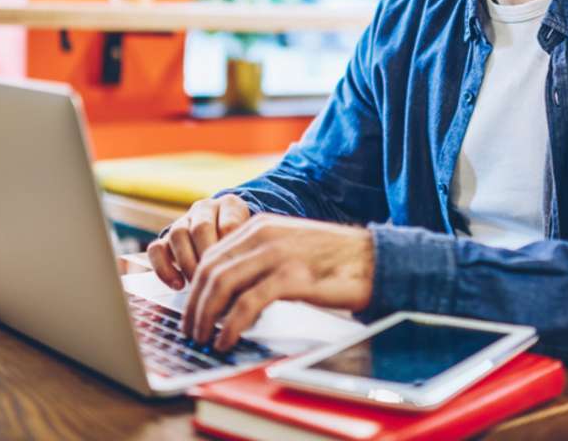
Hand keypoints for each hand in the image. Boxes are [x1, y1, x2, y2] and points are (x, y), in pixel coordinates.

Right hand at [146, 195, 251, 289]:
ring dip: (187, 262)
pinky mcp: (165, 239)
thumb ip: (253, 250)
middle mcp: (205, 208)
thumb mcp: (256, 240)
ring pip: (177, 234)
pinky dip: (164, 268)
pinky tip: (178, 285)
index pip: (229, 225)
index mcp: (231, 204)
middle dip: (206, 257)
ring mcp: (183, 221)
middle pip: (201, 228)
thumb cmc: (247, 244)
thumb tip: (252, 275)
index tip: (235, 270)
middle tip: (214, 280)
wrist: (230, 237)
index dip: (230, 250)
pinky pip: (156, 249)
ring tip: (198, 282)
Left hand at [181, 214, 373, 350]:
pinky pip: (246, 304)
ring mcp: (277, 255)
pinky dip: (230, 326)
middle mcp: (263, 236)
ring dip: (206, 317)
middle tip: (191, 331)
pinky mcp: (291, 278)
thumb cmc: (337, 259)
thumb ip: (261, 259)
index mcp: (261, 226)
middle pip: (210, 270)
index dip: (196, 287)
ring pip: (221, 286)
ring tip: (204, 339)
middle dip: (194, 305)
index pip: (212, 255)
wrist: (375, 259)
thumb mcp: (291, 246)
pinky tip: (227, 340)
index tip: (193, 310)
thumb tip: (232, 291)